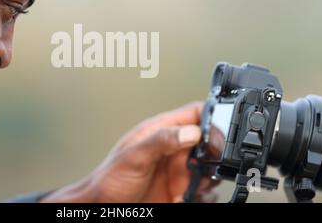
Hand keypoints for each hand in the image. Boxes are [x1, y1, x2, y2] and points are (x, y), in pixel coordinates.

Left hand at [41, 102, 218, 202]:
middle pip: (209, 142)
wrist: (103, 207)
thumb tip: (191, 132)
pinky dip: (205, 194)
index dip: (212, 119)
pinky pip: (205, 190)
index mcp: (162, 131)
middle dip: (216, 153)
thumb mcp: (134, 155)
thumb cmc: (109, 178)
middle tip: (211, 165)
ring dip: (212, 176)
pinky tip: (190, 198)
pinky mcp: (181, 190)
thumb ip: (161, 140)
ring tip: (197, 184)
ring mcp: (178, 169)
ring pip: (211, 167)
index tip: (218, 135)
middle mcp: (173, 149)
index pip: (195, 114)